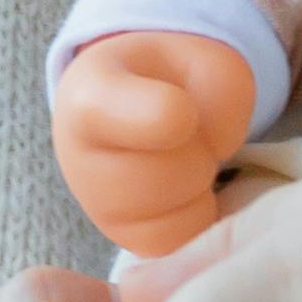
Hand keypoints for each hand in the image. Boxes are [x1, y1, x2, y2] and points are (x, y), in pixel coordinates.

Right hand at [48, 29, 259, 256]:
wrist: (135, 110)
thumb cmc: (169, 82)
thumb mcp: (203, 60)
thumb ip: (222, 89)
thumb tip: (219, 148)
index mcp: (91, 96)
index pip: (114, 113)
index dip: (162, 116)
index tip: (182, 112)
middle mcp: (79, 160)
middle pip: (168, 173)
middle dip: (198, 152)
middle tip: (187, 131)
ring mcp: (99, 209)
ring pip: (177, 214)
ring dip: (199, 185)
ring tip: (181, 157)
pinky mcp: (126, 241)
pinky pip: (182, 240)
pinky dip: (197, 214)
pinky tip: (183, 188)